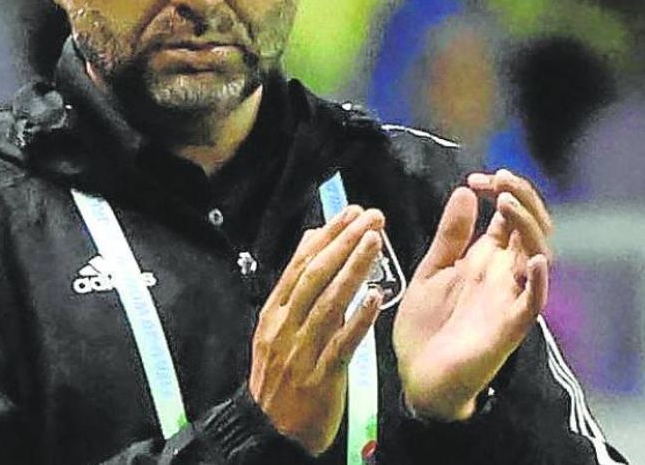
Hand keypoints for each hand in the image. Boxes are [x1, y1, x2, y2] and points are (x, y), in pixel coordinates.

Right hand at [249, 205, 385, 454]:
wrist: (268, 432)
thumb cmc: (278, 378)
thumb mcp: (275, 329)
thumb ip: (295, 285)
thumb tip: (312, 238)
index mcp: (274, 313)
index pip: (300, 265)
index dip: (326, 236)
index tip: (349, 212)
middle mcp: (285, 328)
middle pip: (314, 276)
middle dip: (343, 243)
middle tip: (369, 216)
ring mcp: (302, 352)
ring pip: (328, 303)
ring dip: (353, 269)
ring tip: (374, 241)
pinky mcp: (321, 378)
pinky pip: (342, 344)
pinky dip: (358, 320)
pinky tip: (376, 298)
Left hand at [393, 170, 552, 421]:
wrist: (416, 377)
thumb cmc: (426, 327)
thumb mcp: (432, 270)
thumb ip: (450, 235)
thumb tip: (465, 190)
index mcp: (486, 259)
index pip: (511, 215)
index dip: (504, 189)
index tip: (478, 178)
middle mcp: (503, 274)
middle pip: (532, 228)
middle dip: (522, 198)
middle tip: (501, 179)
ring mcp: (509, 299)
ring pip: (538, 256)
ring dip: (527, 226)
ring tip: (506, 203)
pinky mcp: (508, 327)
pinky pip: (533, 303)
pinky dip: (537, 281)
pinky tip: (531, 260)